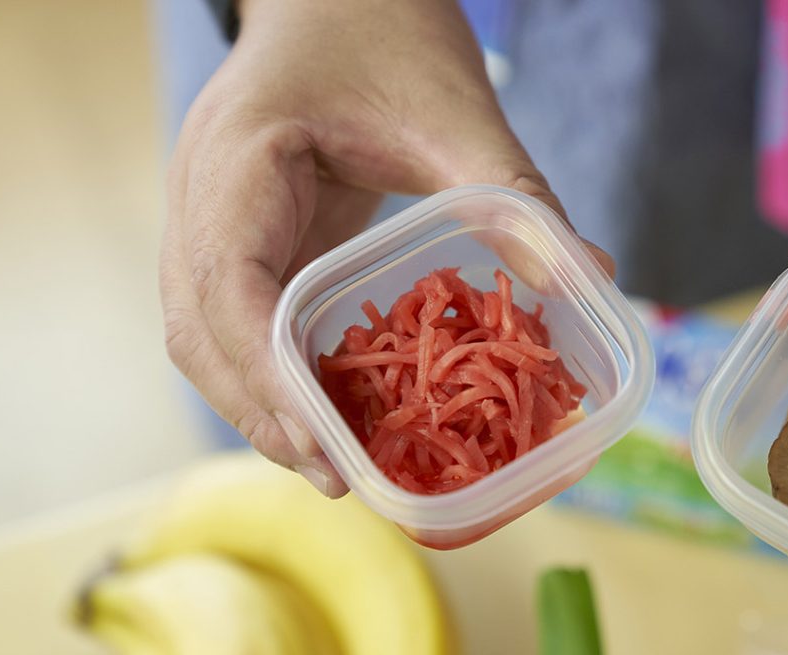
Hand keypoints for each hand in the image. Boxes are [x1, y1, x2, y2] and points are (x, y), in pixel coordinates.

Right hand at [161, 0, 609, 496]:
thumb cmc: (383, 26)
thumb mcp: (456, 109)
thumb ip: (514, 196)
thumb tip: (588, 281)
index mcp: (237, 158)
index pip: (222, 287)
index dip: (266, 379)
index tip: (326, 447)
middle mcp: (203, 196)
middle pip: (198, 332)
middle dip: (261, 412)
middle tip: (338, 477)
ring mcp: (212, 216)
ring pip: (208, 335)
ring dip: (263, 404)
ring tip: (335, 461)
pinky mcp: (244, 232)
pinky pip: (242, 316)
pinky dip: (278, 371)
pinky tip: (334, 406)